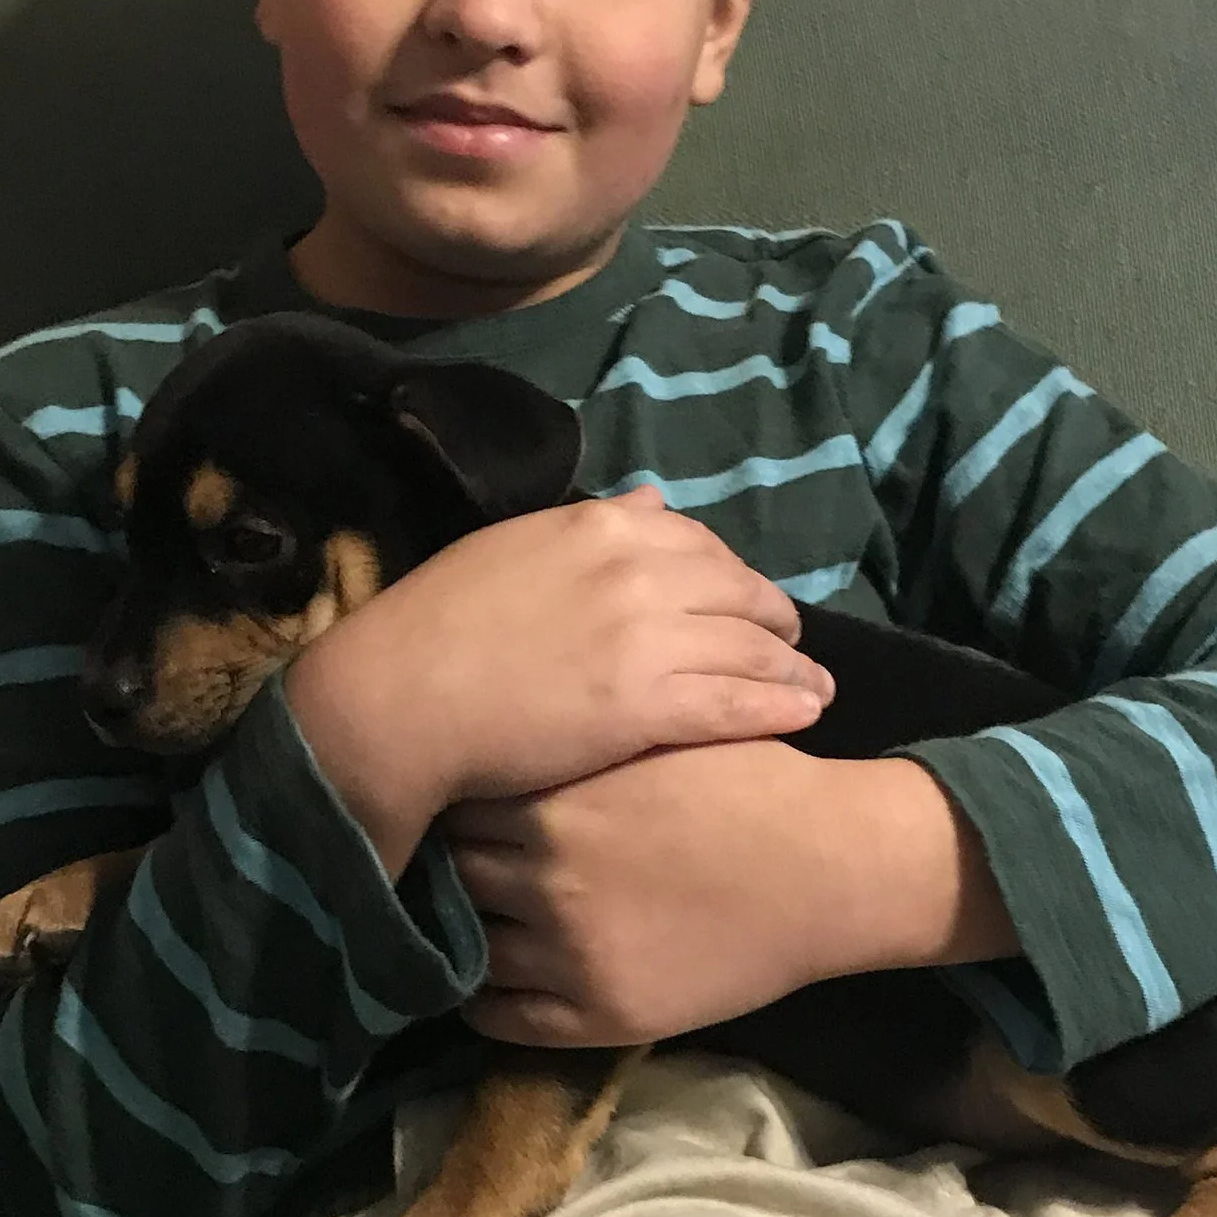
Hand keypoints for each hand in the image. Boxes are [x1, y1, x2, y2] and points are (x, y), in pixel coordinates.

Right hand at [284, 489, 831, 878]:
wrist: (401, 695)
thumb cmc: (439, 625)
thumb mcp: (515, 546)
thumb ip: (593, 523)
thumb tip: (653, 501)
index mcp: (604, 525)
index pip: (701, 542)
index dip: (733, 576)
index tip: (746, 600)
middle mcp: (639, 570)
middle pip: (741, 591)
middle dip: (775, 620)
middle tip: (793, 644)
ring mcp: (648, 637)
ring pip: (750, 647)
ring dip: (793, 667)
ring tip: (815, 687)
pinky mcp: (649, 705)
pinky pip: (739, 702)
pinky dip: (782, 705)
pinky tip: (805, 714)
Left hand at [446, 742, 1018, 1046]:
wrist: (830, 867)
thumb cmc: (752, 784)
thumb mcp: (658, 732)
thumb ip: (580, 736)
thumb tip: (505, 729)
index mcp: (558, 798)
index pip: (457, 797)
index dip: (456, 796)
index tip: (457, 796)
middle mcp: (547, 874)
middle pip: (452, 867)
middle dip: (450, 860)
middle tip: (454, 858)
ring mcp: (567, 949)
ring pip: (467, 942)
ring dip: (461, 930)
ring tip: (466, 918)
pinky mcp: (596, 1012)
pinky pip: (499, 1016)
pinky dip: (481, 1000)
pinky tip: (489, 980)